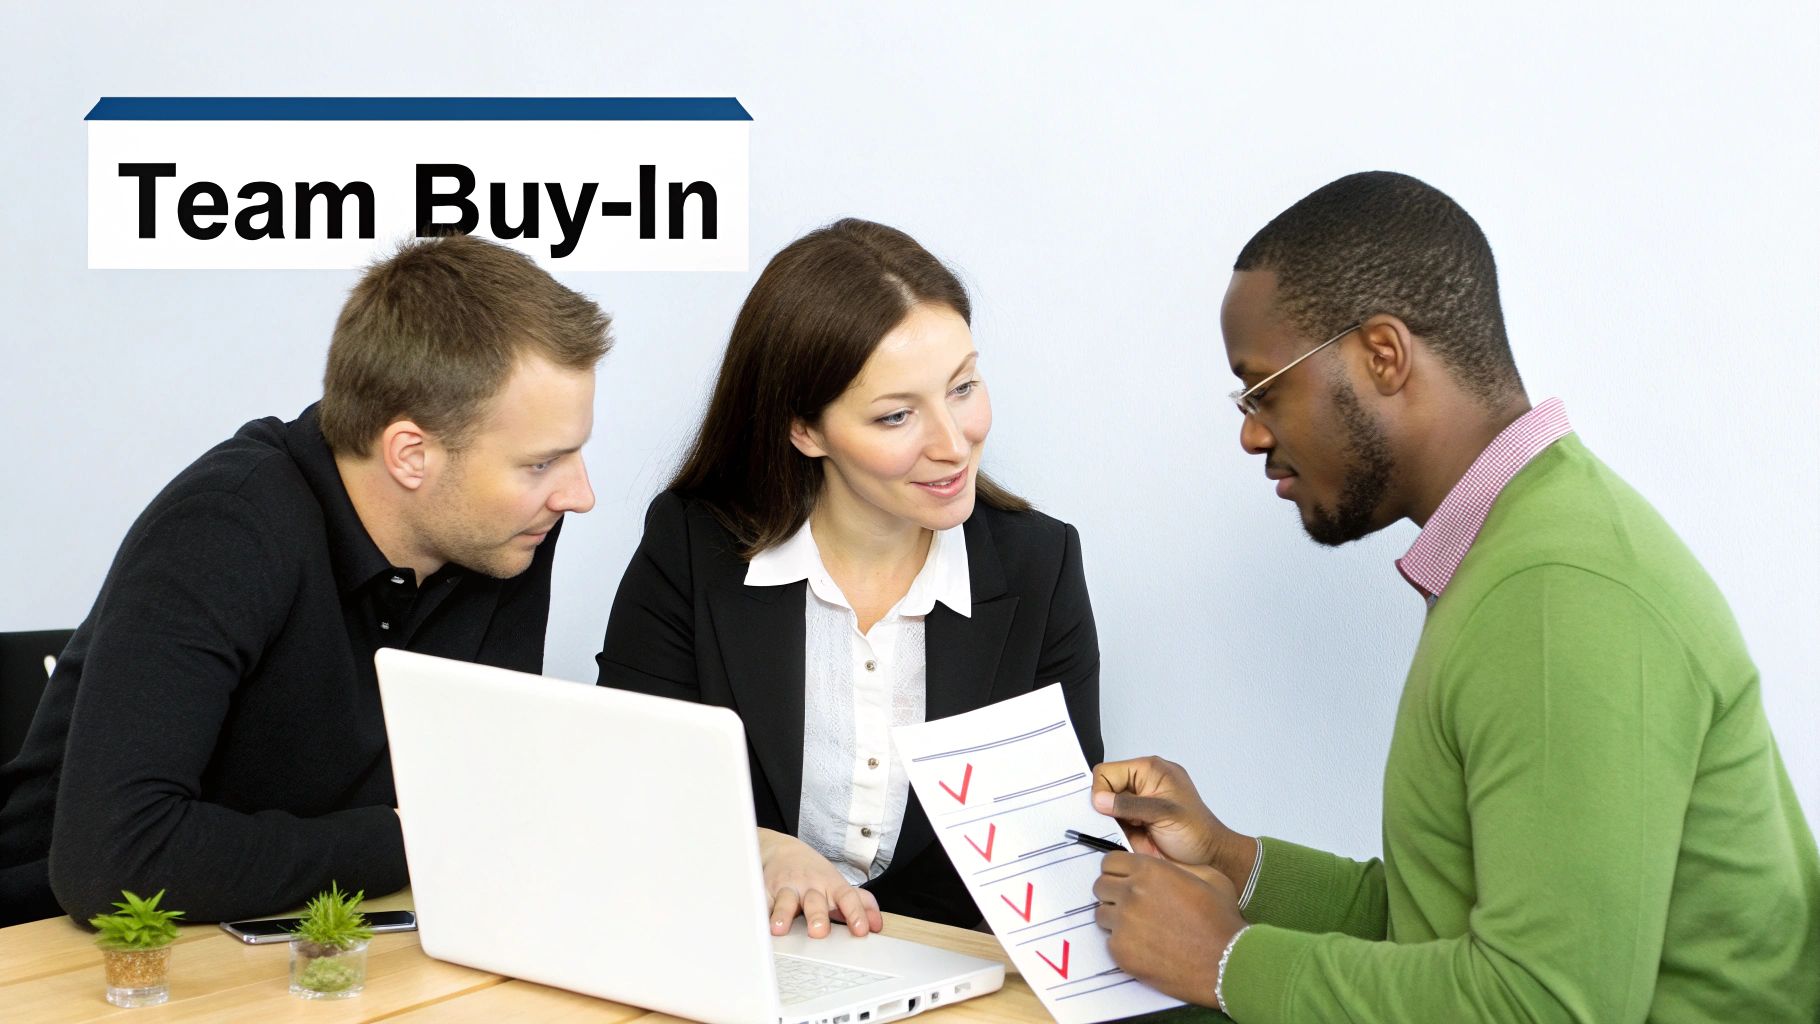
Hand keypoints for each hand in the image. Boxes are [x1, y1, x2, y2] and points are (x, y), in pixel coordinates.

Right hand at [757, 828, 883, 938]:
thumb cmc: (814, 874)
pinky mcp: (765, 891)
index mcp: (832, 886)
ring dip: (782, 914)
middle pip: (815, 901)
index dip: (856, 913)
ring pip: (785, 901)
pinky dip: (759, 913)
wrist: (782, 850)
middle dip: (817, 916)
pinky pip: (761, 903)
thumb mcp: (838, 885)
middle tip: (818, 931)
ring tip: (780, 928)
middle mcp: (810, 886)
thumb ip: (860, 904)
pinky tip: (757, 924)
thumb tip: (878, 924)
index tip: (861, 930)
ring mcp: (787, 888)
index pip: (848, 898)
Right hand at [1091, 756, 1255, 881]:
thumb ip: (1130, 805)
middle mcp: (1141, 786)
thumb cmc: (1197, 832)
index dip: (1101, 790)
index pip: (1107, 772)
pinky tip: (1129, 841)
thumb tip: (1100, 800)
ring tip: (1128, 834)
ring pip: (1105, 810)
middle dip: (1105, 809)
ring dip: (1110, 824)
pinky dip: (1113, 835)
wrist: (1208, 859)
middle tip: (1117, 823)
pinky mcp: (1133, 825)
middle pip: (1104, 790)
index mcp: (1150, 771)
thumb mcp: (1164, 813)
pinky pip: (1111, 827)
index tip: (1104, 809)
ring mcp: (1136, 807)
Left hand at [1094, 852, 1247, 1007]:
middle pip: (1101, 886)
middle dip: (1114, 892)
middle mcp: (1132, 893)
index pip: (1110, 861)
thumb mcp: (1208, 876)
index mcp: (1150, 871)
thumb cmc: (1220, 922)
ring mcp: (1124, 923)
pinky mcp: (1121, 951)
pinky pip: (1109, 940)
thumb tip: (1160, 863)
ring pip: (1102, 914)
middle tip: (1132, 904)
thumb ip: (1177, 865)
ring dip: (1116, 918)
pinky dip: (1123, 943)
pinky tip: (1145, 945)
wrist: (1226, 962)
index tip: (1125, 879)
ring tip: (1141, 927)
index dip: (1119, 870)